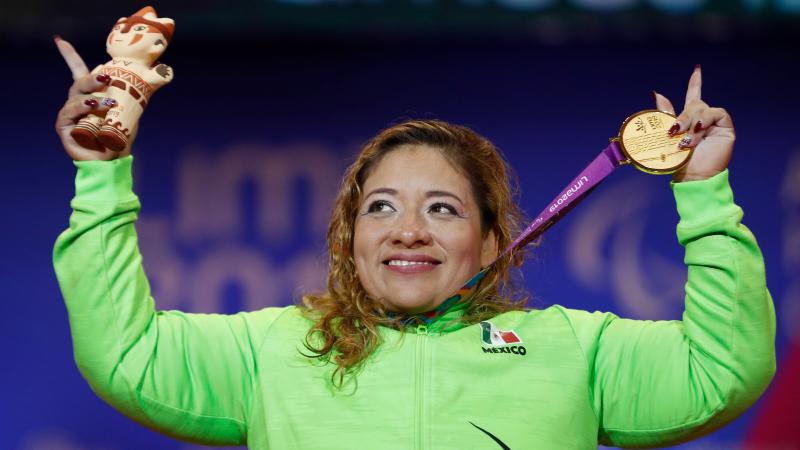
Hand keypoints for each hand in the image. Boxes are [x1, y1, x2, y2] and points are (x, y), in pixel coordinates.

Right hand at [54, 36, 135, 160]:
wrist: (113, 161)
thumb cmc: (120, 136)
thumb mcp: (131, 111)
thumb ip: (134, 93)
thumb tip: (157, 74)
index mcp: (90, 94)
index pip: (77, 70)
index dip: (69, 55)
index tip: (59, 40)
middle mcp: (77, 101)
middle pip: (80, 82)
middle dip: (92, 77)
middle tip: (106, 76)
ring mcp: (69, 113)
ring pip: (77, 97)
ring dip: (93, 97)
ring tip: (108, 102)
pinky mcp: (64, 126)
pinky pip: (69, 112)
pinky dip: (81, 108)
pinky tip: (93, 106)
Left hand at [653, 66, 734, 181]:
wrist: (692, 177)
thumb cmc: (678, 161)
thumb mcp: (667, 135)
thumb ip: (665, 114)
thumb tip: (657, 93)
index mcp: (690, 120)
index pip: (694, 96)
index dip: (696, 83)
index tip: (697, 69)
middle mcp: (703, 120)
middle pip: (693, 103)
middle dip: (682, 115)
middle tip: (673, 131)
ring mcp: (715, 123)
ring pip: (701, 108)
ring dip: (690, 122)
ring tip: (686, 140)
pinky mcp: (725, 127)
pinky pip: (715, 113)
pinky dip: (703, 122)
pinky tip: (698, 132)